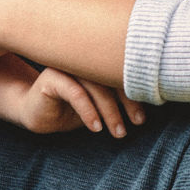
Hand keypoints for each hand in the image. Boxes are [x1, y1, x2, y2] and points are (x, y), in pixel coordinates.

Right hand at [17, 67, 143, 137]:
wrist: (38, 115)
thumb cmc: (72, 108)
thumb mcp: (100, 105)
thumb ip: (118, 99)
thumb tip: (151, 103)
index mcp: (97, 59)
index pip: (122, 72)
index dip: (135, 94)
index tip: (142, 118)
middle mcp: (83, 58)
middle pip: (112, 76)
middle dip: (127, 102)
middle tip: (136, 124)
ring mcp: (67, 65)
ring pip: (96, 85)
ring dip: (110, 111)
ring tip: (118, 132)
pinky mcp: (51, 77)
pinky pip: (75, 92)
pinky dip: (88, 111)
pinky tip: (95, 127)